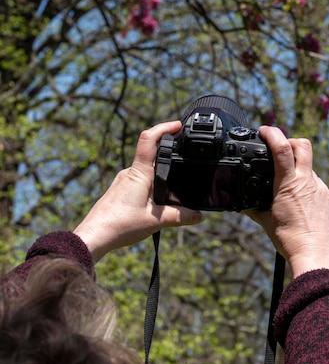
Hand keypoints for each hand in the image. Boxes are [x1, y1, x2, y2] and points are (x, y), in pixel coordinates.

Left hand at [74, 121, 202, 261]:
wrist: (94, 236)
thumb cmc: (119, 225)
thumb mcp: (155, 221)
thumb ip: (179, 216)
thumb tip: (199, 216)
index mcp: (139, 173)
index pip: (149, 140)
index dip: (164, 128)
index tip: (179, 126)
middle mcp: (130, 173)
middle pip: (152, 156)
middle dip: (169, 156)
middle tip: (186, 161)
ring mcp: (124, 181)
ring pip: (147, 172)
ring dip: (161, 177)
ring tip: (174, 193)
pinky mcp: (120, 191)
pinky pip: (140, 183)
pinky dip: (152, 188)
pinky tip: (157, 204)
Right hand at [247, 126, 328, 277]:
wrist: (317, 256)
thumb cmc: (290, 241)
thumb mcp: (266, 222)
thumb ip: (254, 209)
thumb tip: (242, 205)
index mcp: (289, 185)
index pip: (282, 148)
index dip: (272, 133)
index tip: (263, 131)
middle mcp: (308, 182)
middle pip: (302, 145)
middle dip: (289, 141)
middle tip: (279, 149)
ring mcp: (321, 189)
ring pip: (309, 167)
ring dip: (297, 169)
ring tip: (285, 187)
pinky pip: (317, 185)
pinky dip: (306, 186)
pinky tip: (299, 203)